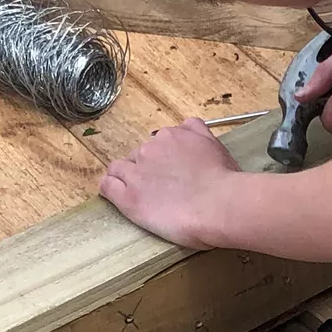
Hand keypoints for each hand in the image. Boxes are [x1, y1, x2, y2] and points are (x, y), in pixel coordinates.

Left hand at [99, 118, 239, 247]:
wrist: (219, 204)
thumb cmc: (223, 179)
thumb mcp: (215, 144)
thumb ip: (197, 132)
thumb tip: (187, 127)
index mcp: (172, 135)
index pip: (156, 143)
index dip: (160, 159)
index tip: (168, 172)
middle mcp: (151, 148)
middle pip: (137, 155)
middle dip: (144, 169)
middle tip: (158, 188)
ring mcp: (137, 172)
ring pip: (118, 169)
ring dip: (124, 178)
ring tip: (138, 193)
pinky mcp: (128, 197)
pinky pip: (107, 186)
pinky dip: (109, 189)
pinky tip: (117, 197)